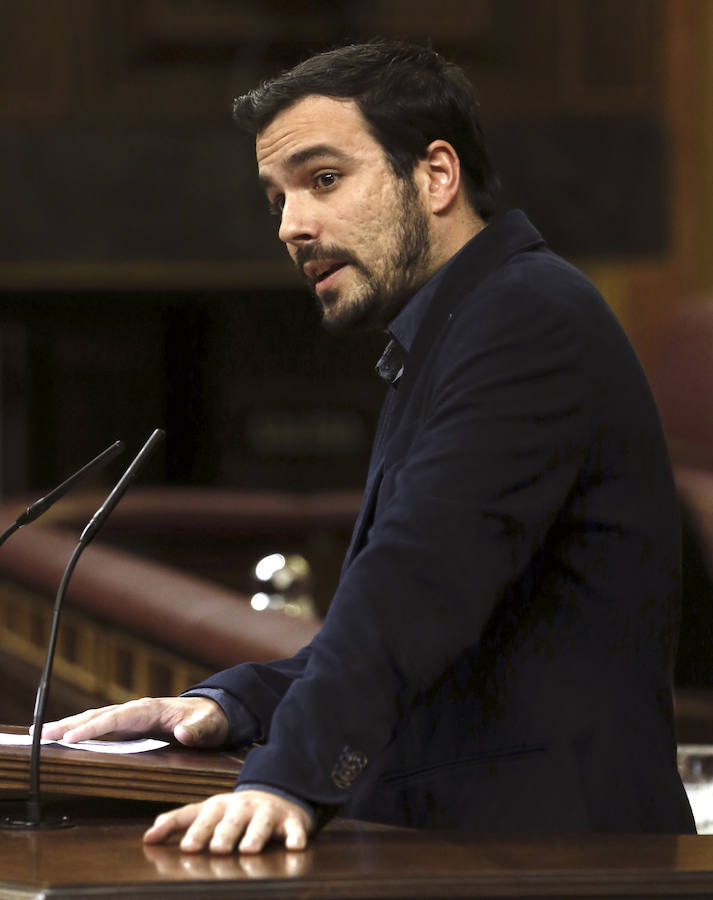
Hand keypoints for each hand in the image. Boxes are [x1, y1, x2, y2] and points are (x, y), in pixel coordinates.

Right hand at [36, 696, 227, 747]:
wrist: (215, 712)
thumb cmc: (211, 719)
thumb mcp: (210, 725)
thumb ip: (198, 730)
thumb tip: (183, 733)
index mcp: (151, 709)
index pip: (117, 717)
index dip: (94, 728)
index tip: (72, 738)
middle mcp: (137, 710)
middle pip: (99, 715)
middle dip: (70, 724)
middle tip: (41, 735)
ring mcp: (132, 717)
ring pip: (96, 719)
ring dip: (70, 727)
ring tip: (41, 735)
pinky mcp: (131, 727)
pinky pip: (101, 728)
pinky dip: (81, 731)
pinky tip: (64, 739)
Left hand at [143, 789, 311, 853]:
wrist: (276, 795)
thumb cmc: (234, 812)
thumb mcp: (208, 812)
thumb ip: (179, 821)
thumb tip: (148, 835)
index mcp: (220, 806)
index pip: (205, 817)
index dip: (196, 831)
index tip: (186, 848)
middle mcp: (242, 807)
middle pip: (232, 819)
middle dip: (224, 833)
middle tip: (216, 848)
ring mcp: (267, 812)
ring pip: (261, 823)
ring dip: (255, 835)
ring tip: (248, 850)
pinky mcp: (291, 821)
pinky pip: (294, 828)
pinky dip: (295, 836)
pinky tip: (295, 846)